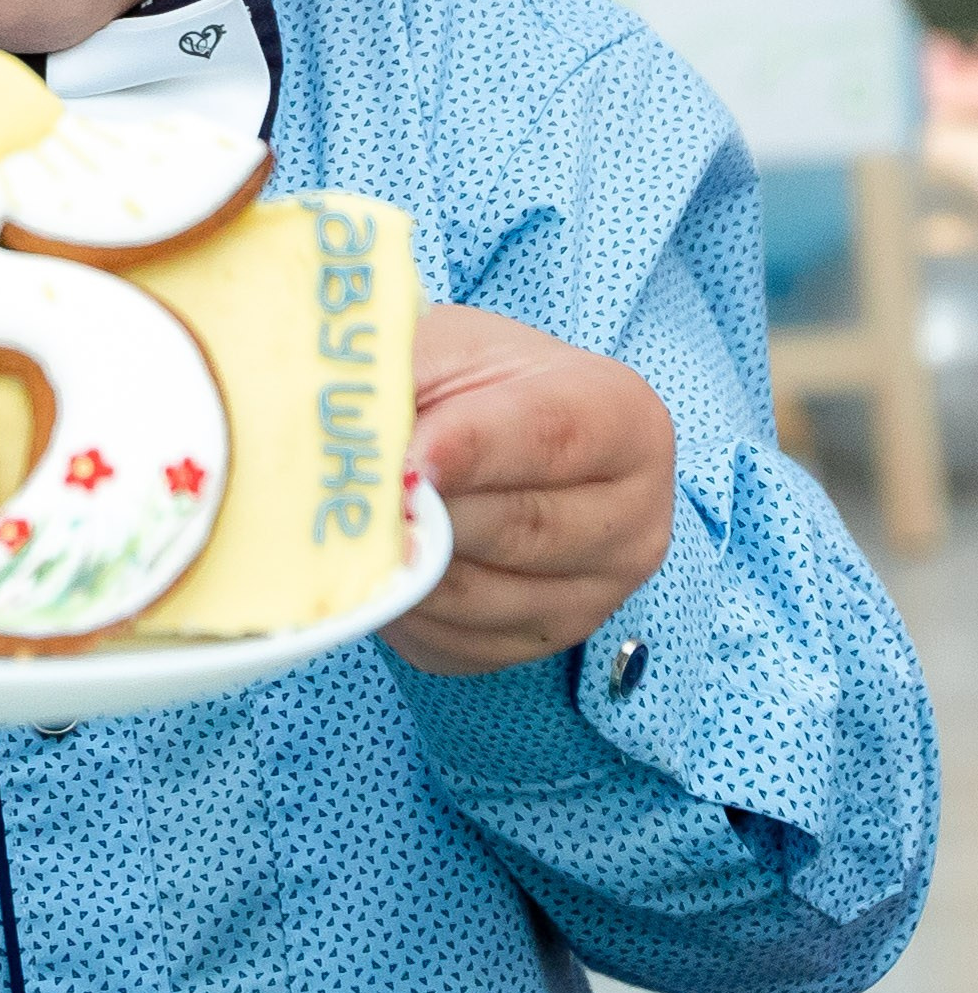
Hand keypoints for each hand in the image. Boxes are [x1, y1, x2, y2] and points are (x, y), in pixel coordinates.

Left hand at [385, 301, 674, 677]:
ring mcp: (596, 595)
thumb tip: (366, 454)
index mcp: (625, 417)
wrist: (474, 435)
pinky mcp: (537, 645)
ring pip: (478, 595)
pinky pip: (453, 642)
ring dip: (406, 562)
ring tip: (357, 521)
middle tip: (360, 497)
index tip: (407, 461)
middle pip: (520, 528)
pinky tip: (383, 560)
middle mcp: (634, 517)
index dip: (472, 448)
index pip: (552, 436)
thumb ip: (403, 382)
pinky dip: (404, 605)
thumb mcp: (438, 347)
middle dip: (428, 512)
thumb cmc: (463, 381)